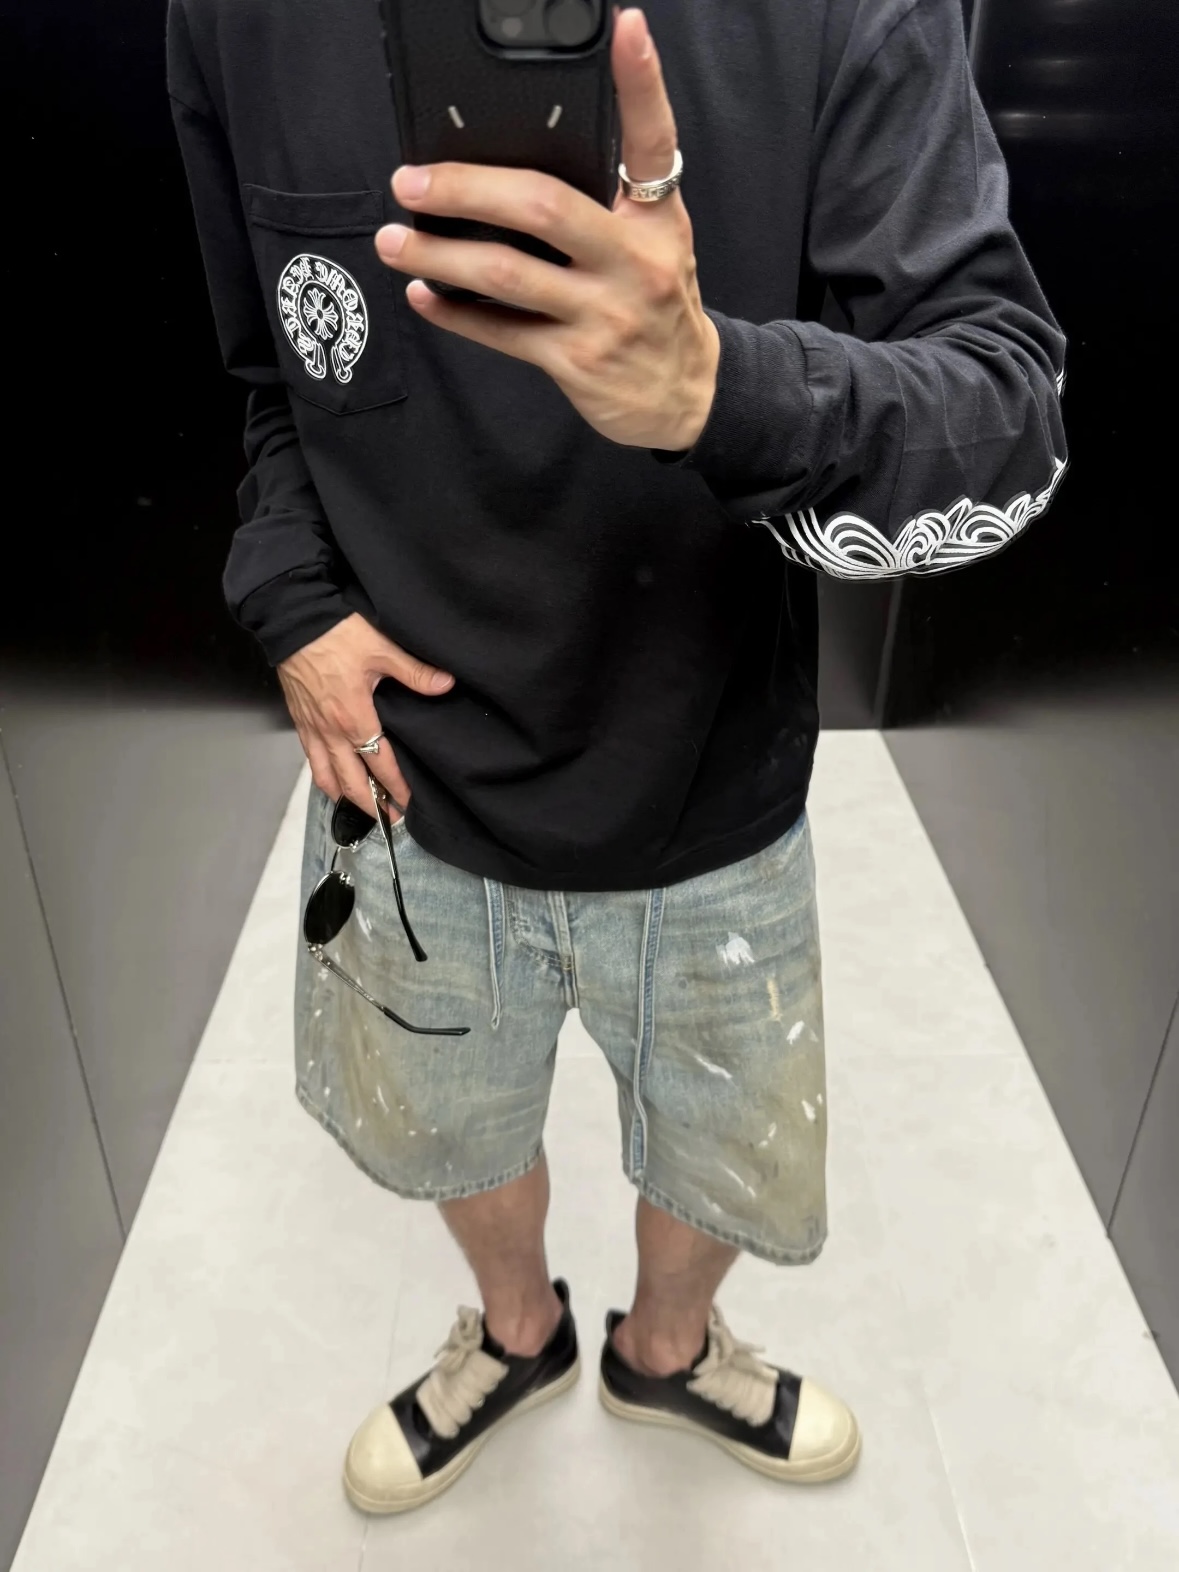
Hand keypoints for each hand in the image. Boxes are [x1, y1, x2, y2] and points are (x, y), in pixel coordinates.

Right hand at [277, 614, 453, 821]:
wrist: (293, 620)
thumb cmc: (336, 634)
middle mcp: (331, 732)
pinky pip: (311, 761)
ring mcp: (312, 729)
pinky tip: (333, 782)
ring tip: (362, 810)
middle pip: (352, 782)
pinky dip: (324, 778)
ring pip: (327, 777)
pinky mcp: (299, 722)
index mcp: (354, 718)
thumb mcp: (381, 650)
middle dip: (371, 805)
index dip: (395, 787)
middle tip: (390, 820)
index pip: (380, 764)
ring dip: (345, 798)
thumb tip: (446, 684)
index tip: (408, 804)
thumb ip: (415, 672)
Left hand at [374, 6, 719, 452]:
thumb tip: (519, 165)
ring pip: (506, 274)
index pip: (653, 142)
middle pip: (542, 207)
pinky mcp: (576, 362)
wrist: (684, 394)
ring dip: (438, 256)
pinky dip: (455, 313)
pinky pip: (502, 332)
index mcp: (656, 220)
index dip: (642, 82)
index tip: (625, 29)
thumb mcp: (658, 243)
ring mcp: (604, 315)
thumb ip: (609, 201)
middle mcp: (635, 262)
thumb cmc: (656, 306)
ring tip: (394, 241)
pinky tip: (423, 294)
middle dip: (465, 190)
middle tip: (412, 182)